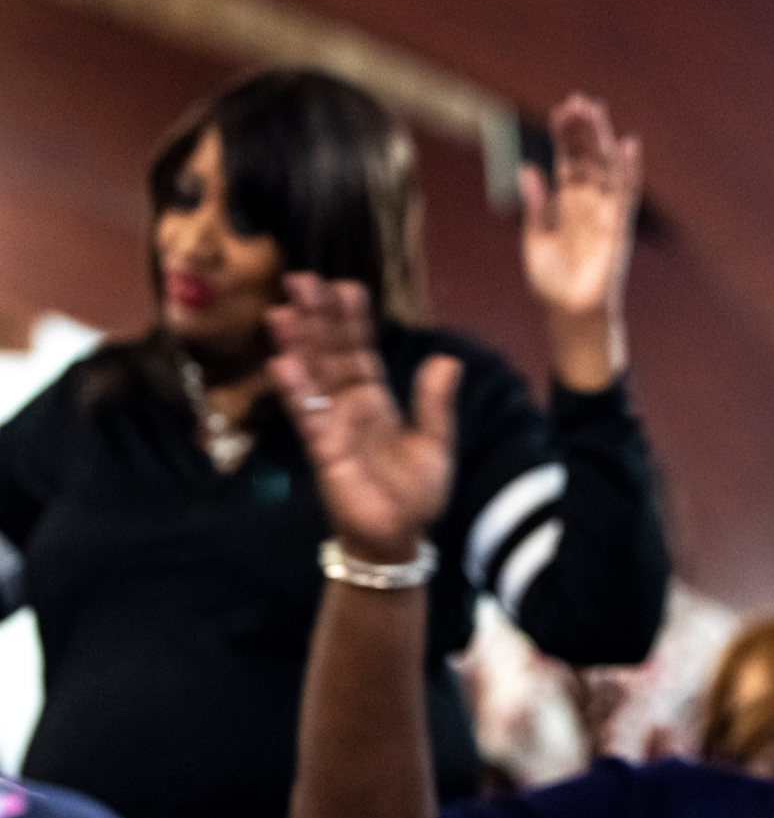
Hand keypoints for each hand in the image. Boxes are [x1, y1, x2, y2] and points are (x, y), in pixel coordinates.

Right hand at [268, 273, 461, 561]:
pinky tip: (284, 362)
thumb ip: (435, 403)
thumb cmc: (415, 495)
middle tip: (301, 279)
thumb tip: (446, 359)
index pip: (360, 352)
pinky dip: (297, 390)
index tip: (344, 288)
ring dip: (297, 345)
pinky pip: (308, 416)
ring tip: (283, 311)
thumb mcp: (436, 444)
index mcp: (376, 400)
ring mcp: (332, 425)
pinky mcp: (324, 451)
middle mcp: (348, 406)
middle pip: (329, 355)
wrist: (400, 538)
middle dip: (316, 319)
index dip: (351, 322)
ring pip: (312, 378)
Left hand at [521, 93, 639, 391]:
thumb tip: (527, 169)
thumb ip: (535, 205)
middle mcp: (588, 206)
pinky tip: (628, 145)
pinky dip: (629, 171)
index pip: (568, 163)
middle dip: (583, 131)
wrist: (568, 316)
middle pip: (588, 159)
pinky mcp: (618, 229)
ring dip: (601, 141)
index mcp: (566, 207)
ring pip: (605, 170)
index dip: (564, 137)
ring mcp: (605, 215)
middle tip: (578, 101)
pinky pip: (625, 195)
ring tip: (595, 111)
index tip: (560, 111)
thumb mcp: (534, 239)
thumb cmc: (552, 285)